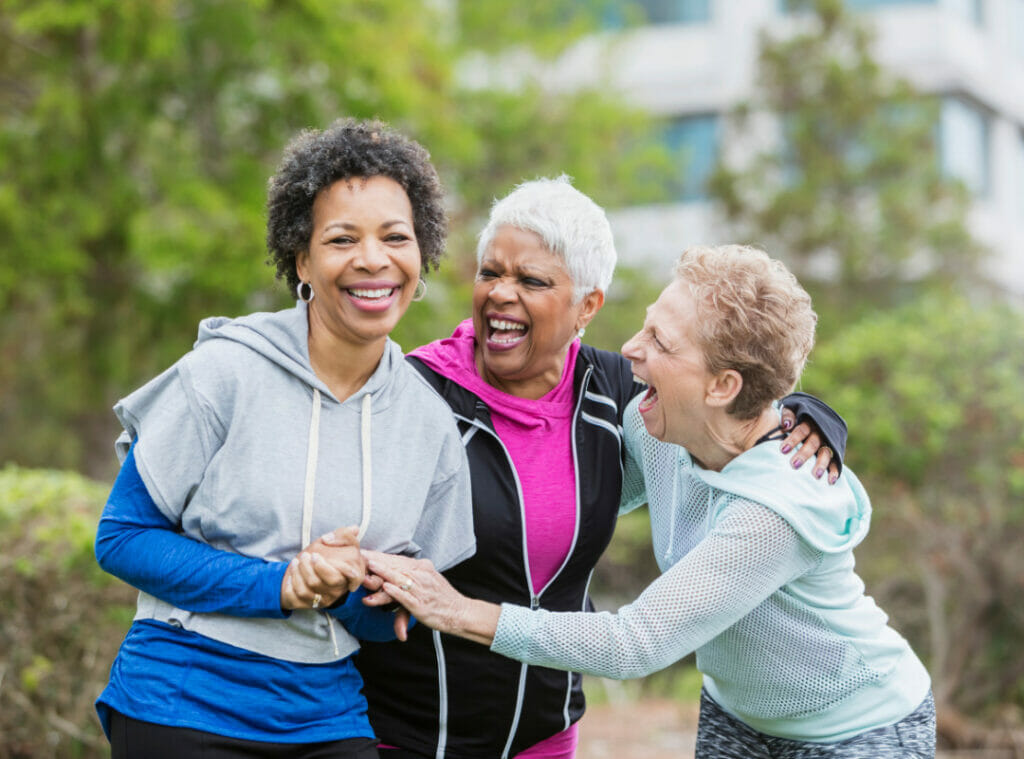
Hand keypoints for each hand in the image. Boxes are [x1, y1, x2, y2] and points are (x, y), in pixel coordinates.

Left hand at [280, 526, 364, 610]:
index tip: (322, 556)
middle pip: (330, 581)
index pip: (355, 577)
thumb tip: (329, 538)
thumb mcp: (340, 541)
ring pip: (309, 590)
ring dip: (299, 573)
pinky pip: (295, 598)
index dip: (345, 569)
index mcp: (351, 574)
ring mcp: (324, 599)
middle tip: (306, 555)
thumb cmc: (328, 554)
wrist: (310, 568)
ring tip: (296, 561)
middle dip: (315, 566)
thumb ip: (344, 535)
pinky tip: (291, 575)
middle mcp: (339, 589)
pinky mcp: (308, 605)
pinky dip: (290, 585)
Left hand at [361, 550, 499, 645]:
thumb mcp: (427, 582)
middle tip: (360, 555)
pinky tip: (386, 587)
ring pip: (400, 578)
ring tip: (370, 566)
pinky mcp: (421, 605)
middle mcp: (422, 575)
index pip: (398, 560)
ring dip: (383, 572)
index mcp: (423, 568)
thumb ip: (410, 579)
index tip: (365, 551)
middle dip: (378, 560)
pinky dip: (396, 592)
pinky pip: (406, 596)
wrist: (460, 612)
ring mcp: (422, 589)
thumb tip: (393, 579)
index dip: (381, 555)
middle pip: (396, 566)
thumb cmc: (442, 599)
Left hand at [779, 408, 838, 483]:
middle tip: (794, 465)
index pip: (801, 430)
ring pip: (825, 453)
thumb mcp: (792, 410)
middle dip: (804, 454)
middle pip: (813, 442)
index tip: (782, 450)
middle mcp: (820, 432)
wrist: (812, 417)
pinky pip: (836, 462)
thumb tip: (786, 425)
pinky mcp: (833, 452)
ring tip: (815, 476)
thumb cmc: (795, 417)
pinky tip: (830, 481)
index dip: (793, 439)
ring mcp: (828, 442)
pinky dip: (834, 471)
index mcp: (809, 421)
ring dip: (821, 464)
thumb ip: (787, 415)